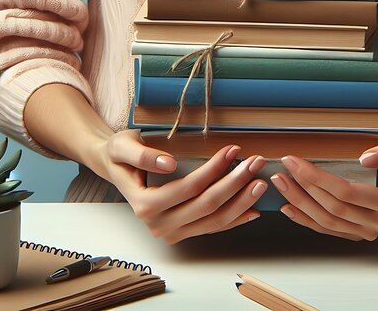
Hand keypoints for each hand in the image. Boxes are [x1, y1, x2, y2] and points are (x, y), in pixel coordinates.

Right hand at [96, 129, 267, 243]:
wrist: (117, 168)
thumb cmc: (121, 154)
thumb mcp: (123, 146)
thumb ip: (143, 156)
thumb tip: (168, 164)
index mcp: (145, 205)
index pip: (188, 187)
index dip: (214, 170)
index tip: (234, 150)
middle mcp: (158, 225)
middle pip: (206, 206)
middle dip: (235, 184)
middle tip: (255, 163)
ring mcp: (172, 232)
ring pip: (214, 221)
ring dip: (241, 202)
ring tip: (260, 182)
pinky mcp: (182, 232)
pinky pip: (213, 228)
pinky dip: (235, 219)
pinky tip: (253, 210)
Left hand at [269, 125, 377, 240]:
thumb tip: (366, 160)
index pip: (347, 193)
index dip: (317, 179)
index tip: (294, 161)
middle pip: (334, 209)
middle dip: (303, 189)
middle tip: (281, 170)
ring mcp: (370, 228)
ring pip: (328, 221)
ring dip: (300, 204)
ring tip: (280, 184)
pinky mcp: (359, 229)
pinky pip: (329, 229)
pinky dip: (307, 219)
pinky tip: (289, 208)